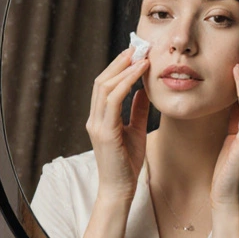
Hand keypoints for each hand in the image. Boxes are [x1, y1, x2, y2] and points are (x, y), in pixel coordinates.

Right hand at [85, 47, 150, 207]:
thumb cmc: (127, 164)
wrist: (120, 190)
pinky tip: (139, 74)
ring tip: (141, 56)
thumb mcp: (135, 132)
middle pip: (102, 81)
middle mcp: (94, 118)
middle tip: (137, 48)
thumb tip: (144, 90)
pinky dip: (126, 83)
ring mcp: (97, 124)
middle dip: (120, 62)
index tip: (135, 54)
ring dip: (124, 69)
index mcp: (100, 118)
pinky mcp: (104, 131)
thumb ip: (137, 111)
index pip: (105, 85)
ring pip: (105, 86)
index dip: (118, 67)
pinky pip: (113, 100)